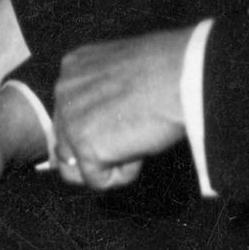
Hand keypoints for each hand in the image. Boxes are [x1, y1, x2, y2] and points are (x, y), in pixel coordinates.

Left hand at [51, 29, 193, 181]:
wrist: (184, 76)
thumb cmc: (170, 71)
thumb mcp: (123, 73)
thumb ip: (103, 95)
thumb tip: (100, 129)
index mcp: (73, 68)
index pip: (69, 116)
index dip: (99, 128)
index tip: (125, 120)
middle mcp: (63, 91)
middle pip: (67, 145)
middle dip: (100, 148)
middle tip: (135, 129)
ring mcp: (70, 119)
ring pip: (77, 167)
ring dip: (109, 162)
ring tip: (137, 137)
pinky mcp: (84, 145)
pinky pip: (98, 181)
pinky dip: (125, 173)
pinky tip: (141, 145)